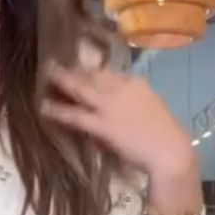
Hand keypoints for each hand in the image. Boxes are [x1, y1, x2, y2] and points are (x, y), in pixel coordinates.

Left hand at [41, 62, 195, 178]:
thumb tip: (118, 106)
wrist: (170, 151)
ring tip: (45, 75)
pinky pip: (75, 115)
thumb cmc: (165, 134)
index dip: (91, 70)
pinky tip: (44, 107)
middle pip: (91, 74)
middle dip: (73, 68)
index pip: (108, 72)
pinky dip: (58, 110)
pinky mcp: (102, 124)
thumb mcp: (152, 108)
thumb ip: (133, 102)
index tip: (80, 68)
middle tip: (54, 63)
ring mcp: (110, 105)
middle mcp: (121, 88)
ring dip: (61, 80)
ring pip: (80, 88)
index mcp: (136, 83)